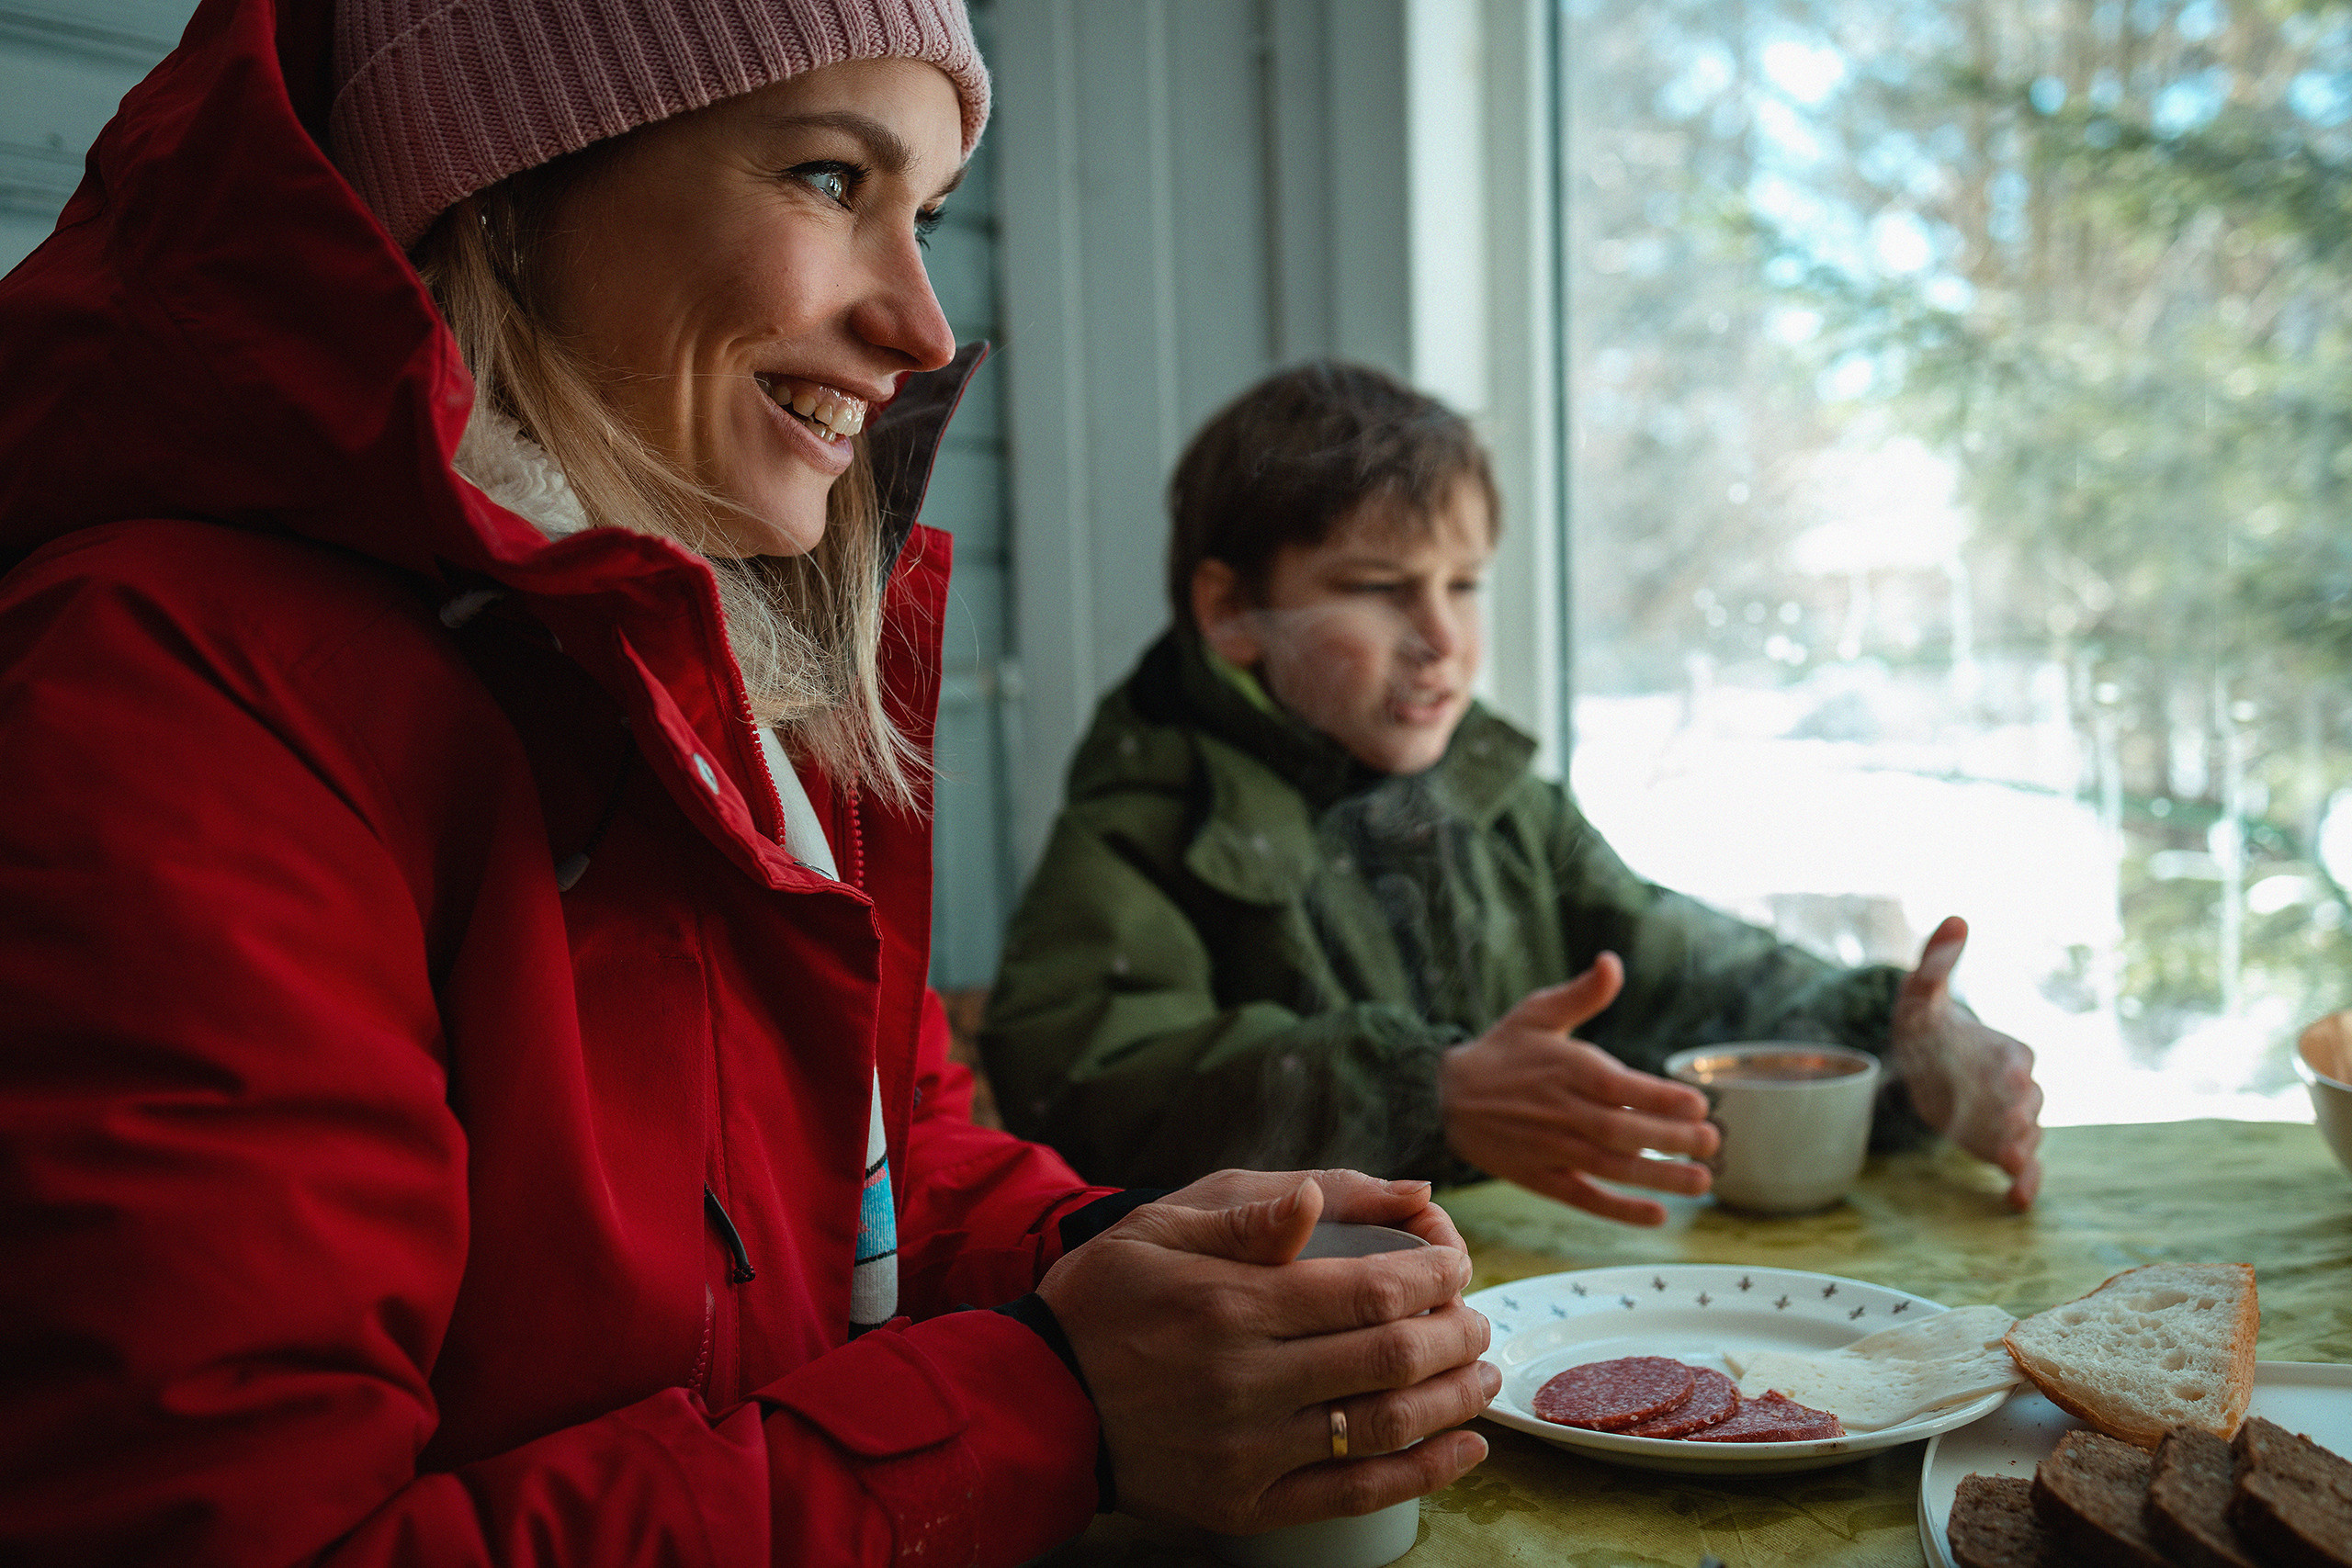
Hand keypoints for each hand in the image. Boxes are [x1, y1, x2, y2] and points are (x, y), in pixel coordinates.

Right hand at [1037, 1177, 1495, 1532]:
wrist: (1037, 1401)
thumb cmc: (1103, 1300)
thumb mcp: (1159, 1230)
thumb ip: (1248, 1215)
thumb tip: (1321, 1196)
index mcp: (1232, 1303)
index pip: (1369, 1288)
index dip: (1433, 1276)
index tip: (1458, 1265)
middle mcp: (1246, 1381)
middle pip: (1392, 1358)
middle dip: (1456, 1333)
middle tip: (1479, 1317)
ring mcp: (1248, 1451)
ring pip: (1384, 1428)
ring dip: (1455, 1400)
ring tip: (1483, 1374)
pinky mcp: (1245, 1506)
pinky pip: (1353, 1495)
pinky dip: (1424, 1474)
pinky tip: (1465, 1449)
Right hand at [1436, 954, 1718, 1225]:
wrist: (1443, 1097)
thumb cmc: (1501, 1051)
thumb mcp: (1537, 1012)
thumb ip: (1582, 995)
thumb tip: (1612, 962)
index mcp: (1567, 1069)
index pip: (1620, 1087)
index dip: (1660, 1098)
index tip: (1698, 1105)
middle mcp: (1562, 1111)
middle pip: (1623, 1130)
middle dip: (1671, 1140)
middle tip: (1714, 1144)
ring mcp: (1551, 1148)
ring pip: (1610, 1166)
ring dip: (1658, 1177)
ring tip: (1701, 1183)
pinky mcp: (1540, 1177)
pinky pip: (1584, 1197)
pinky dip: (1619, 1210)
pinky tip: (1657, 1215)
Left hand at [1890, 915, 2044, 1209]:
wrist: (1924, 1066)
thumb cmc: (1926, 1026)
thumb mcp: (1921, 994)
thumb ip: (1937, 960)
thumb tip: (1956, 917)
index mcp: (2008, 1050)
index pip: (2018, 1059)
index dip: (2012, 1068)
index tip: (2007, 1075)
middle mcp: (2019, 1088)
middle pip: (2027, 1102)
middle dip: (2020, 1112)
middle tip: (2014, 1124)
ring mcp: (2013, 1121)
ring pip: (2028, 1136)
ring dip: (2023, 1149)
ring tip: (2012, 1160)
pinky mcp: (2002, 1148)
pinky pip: (2025, 1170)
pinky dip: (2026, 1185)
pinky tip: (2015, 1201)